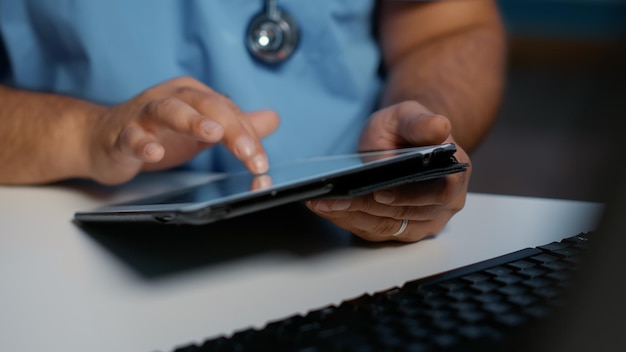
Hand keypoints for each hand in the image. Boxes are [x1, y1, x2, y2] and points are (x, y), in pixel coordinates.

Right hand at [85, 77, 278, 184]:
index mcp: (194, 96)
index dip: (248, 136)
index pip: (229, 112)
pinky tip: (154, 153)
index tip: (260, 162)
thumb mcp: (202, 129)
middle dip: (231, 128)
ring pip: (168, 110)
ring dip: (191, 120)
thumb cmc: (156, 133)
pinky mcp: (121, 135)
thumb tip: (272, 119)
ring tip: (211, 133)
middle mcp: (170, 98)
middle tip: (249, 152)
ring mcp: (143, 115)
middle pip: (206, 105)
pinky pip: (131, 136)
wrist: (102, 140)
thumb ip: (236, 125)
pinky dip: (143, 143)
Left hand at [306, 101, 469, 241]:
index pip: (435, 193)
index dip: (407, 196)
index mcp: (454, 174)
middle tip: (333, 199)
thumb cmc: (407, 130)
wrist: (404, 142)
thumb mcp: (410, 115)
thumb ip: (421, 122)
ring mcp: (425, 221)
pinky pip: (375, 232)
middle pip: (404, 214)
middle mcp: (445, 203)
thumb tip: (439, 126)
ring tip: (322, 203)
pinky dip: (349, 221)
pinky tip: (328, 209)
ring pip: (386, 227)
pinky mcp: (403, 230)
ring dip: (351, 217)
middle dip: (365, 207)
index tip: (378, 193)